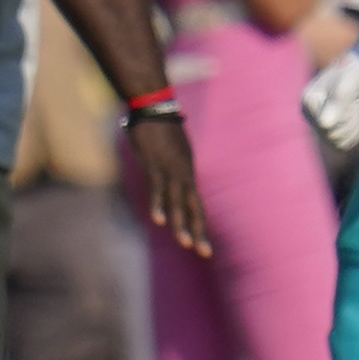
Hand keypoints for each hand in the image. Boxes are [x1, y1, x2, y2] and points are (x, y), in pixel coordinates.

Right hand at [125, 113, 210, 255]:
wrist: (154, 105)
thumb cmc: (160, 125)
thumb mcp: (172, 149)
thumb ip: (172, 164)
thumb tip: (171, 174)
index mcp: (187, 171)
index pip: (195, 204)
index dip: (199, 224)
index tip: (204, 245)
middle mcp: (183, 173)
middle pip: (191, 207)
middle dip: (198, 231)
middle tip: (204, 253)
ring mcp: (169, 170)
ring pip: (176, 202)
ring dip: (180, 223)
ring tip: (185, 243)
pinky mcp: (154, 165)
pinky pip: (157, 189)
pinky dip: (158, 204)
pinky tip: (158, 220)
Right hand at [303, 50, 358, 150]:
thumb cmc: (353, 75)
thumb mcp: (348, 82)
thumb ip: (338, 100)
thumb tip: (326, 123)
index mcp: (308, 100)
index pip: (326, 123)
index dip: (344, 114)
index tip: (352, 99)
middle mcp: (309, 114)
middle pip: (332, 133)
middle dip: (349, 121)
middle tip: (356, 104)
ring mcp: (318, 124)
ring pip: (338, 140)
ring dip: (353, 127)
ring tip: (357, 110)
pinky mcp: (329, 131)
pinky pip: (343, 144)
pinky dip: (354, 133)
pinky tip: (357, 119)